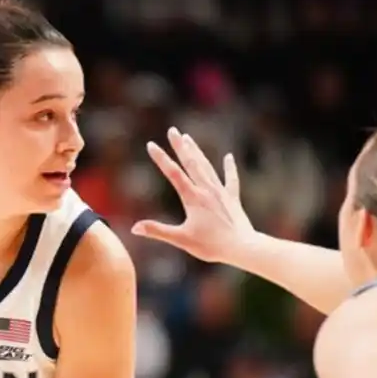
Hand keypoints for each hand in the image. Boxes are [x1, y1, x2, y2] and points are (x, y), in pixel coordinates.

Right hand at [132, 127, 258, 263]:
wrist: (242, 247)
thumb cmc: (211, 246)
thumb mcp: (181, 239)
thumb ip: (158, 231)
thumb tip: (134, 228)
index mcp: (193, 197)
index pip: (173, 173)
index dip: (161, 158)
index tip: (151, 144)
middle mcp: (206, 190)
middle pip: (191, 163)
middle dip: (180, 146)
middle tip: (172, 130)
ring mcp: (220, 192)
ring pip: (207, 167)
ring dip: (197, 152)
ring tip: (188, 138)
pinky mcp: (232, 199)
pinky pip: (230, 179)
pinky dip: (229, 168)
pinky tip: (228, 157)